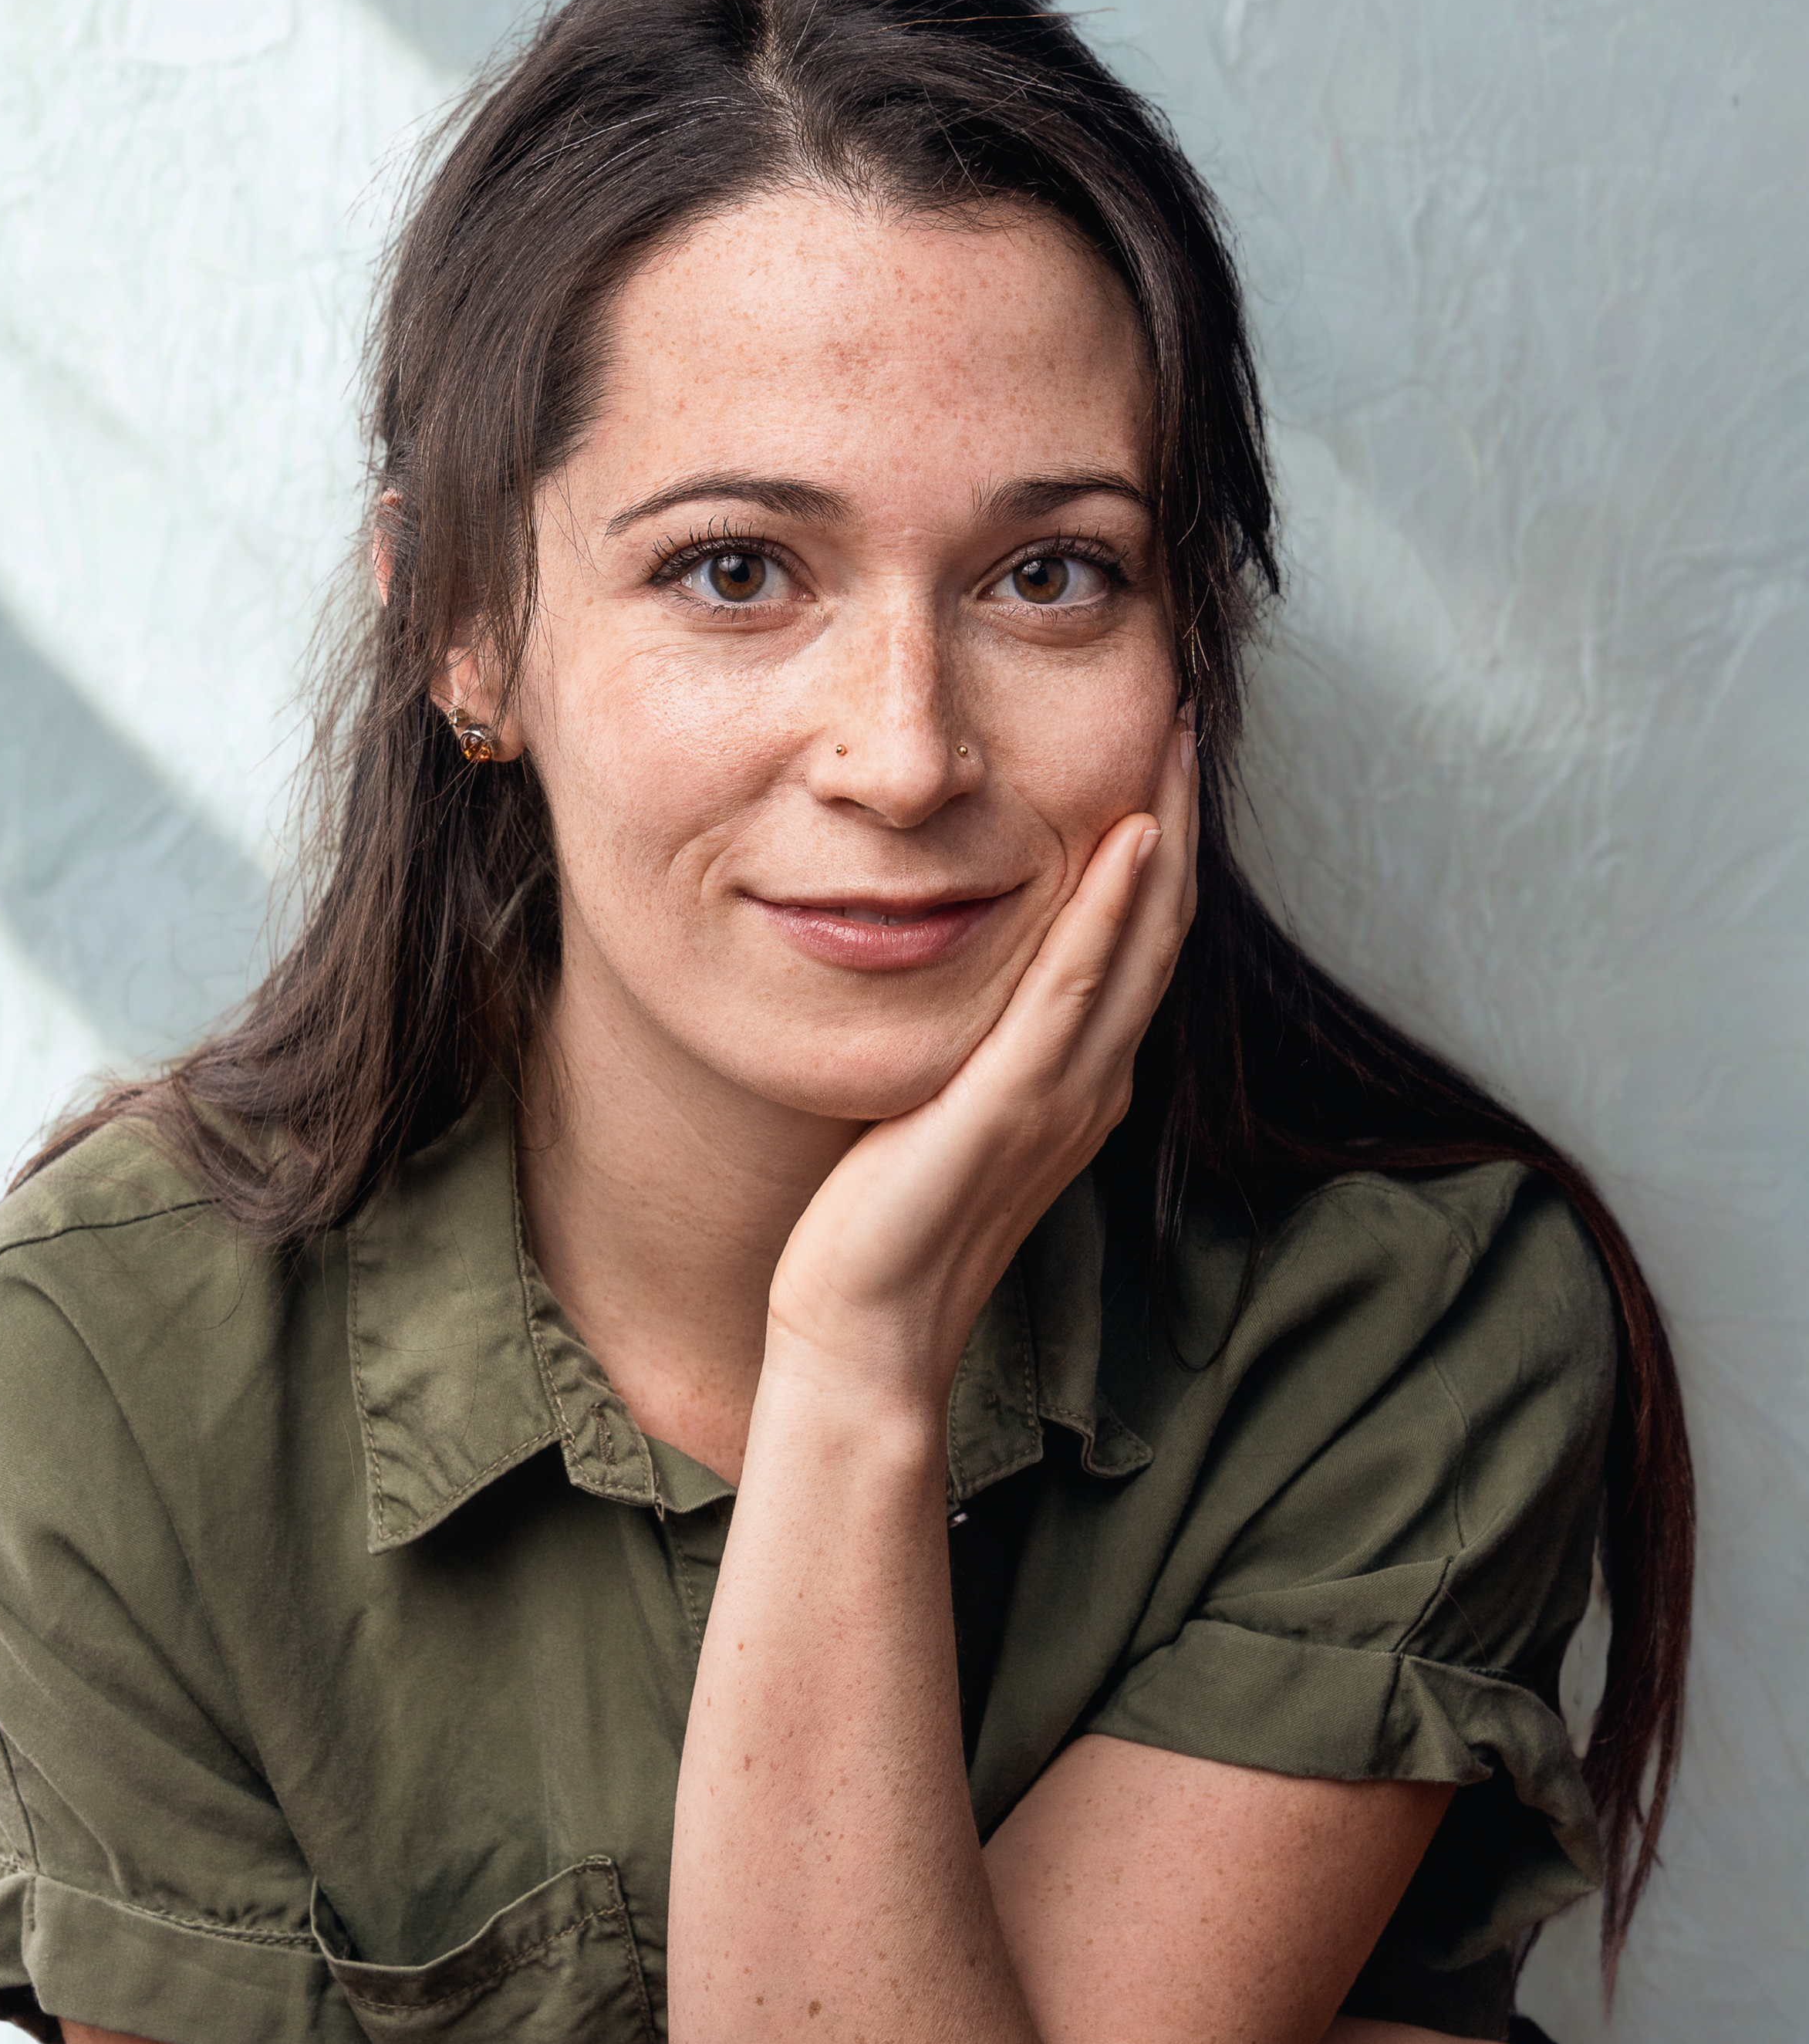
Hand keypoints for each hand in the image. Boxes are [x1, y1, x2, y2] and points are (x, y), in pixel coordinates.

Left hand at [765, 712, 1198, 1400]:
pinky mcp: (1009, 1107)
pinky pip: (1069, 992)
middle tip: (1180, 714)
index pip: (1140, 945)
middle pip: (1160, 927)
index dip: (1161, 847)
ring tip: (1168, 742)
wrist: (863, 1328)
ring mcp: (1060, 1096)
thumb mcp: (939, 1108)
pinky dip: (1106, 913)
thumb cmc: (884, 1225)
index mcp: (1080, 1082)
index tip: (1154, 755)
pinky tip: (1124, 841)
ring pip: (1138, 944)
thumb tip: (955, 971)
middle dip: (1176, 815)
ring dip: (1162, 836)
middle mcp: (1090, 1083)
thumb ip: (970, 1044)